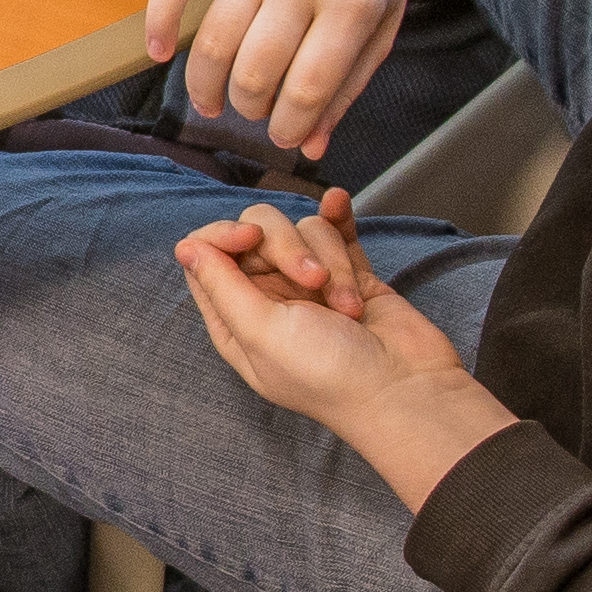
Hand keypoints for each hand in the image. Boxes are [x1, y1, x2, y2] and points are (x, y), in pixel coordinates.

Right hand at [142, 0, 443, 153]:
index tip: (283, 136)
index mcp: (352, 4)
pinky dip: (160, 20)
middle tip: (249, 110)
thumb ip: (348, 82)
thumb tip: (312, 143)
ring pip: (214, 40)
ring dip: (204, 84)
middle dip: (247, 107)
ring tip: (211, 99)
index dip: (288, 127)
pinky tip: (159, 50)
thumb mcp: (383, 18)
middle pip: (255, 71)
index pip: (306, 89)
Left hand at [174, 199, 513, 500]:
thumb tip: (185, 246)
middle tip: (315, 282)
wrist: (405, 390)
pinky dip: (337, 217)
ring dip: (331, 262)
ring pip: (304, 231)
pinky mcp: (351, 274)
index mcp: (235, 322)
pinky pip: (335, 230)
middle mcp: (267, 300)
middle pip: (258, 234)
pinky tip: (337, 201)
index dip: (225, 235)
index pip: (207, 256)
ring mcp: (310, 286)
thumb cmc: (329, 374)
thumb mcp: (261, 333)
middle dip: (289, 249)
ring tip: (350, 307)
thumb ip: (221, 285)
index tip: (252, 238)